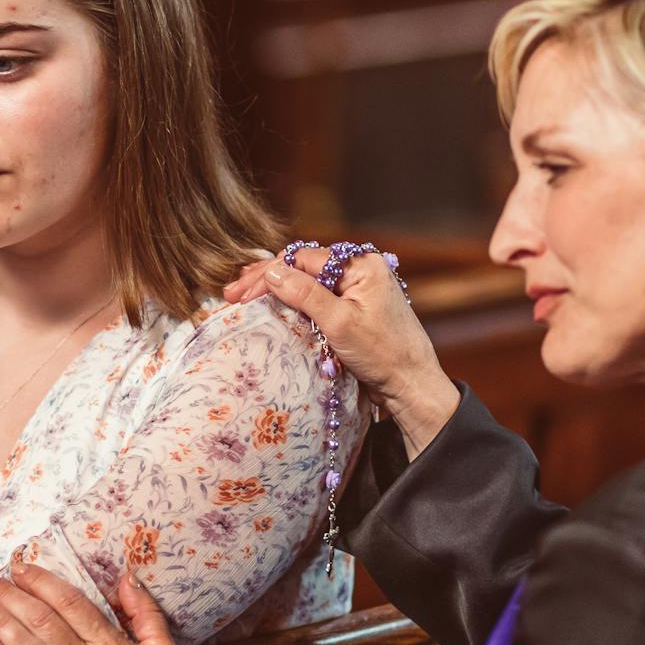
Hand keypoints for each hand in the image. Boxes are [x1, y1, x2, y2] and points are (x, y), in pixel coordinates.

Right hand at [226, 246, 459, 455]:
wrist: (412, 385)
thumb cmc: (384, 354)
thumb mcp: (340, 323)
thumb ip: (305, 294)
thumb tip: (271, 271)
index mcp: (361, 265)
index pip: (303, 259)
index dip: (268, 275)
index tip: (240, 295)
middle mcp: (359, 271)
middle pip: (302, 267)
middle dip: (266, 280)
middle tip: (232, 295)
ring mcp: (356, 290)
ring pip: (306, 282)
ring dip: (275, 290)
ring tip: (244, 297)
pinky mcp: (352, 310)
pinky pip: (317, 298)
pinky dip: (292, 302)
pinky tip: (271, 305)